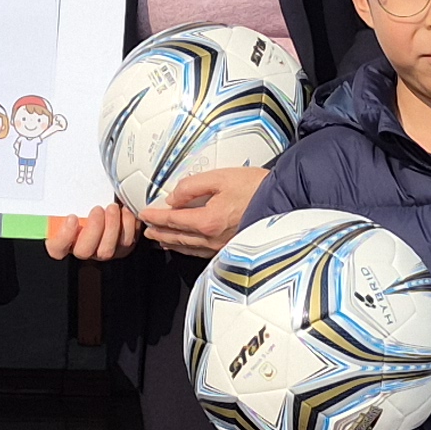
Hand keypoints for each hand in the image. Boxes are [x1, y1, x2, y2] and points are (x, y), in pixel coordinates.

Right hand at [43, 200, 140, 263]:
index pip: (57, 248)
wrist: (106, 203)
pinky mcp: (121, 248)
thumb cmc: (85, 202)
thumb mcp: (72, 199)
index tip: (72, 217)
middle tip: (98, 209)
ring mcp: (102, 251)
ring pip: (107, 250)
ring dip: (111, 227)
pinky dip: (128, 226)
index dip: (64, 236)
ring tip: (113, 208)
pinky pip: (126, 242)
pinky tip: (125, 211)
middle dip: (93, 229)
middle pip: (84, 251)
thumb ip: (65, 198)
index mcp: (64, 240)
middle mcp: (83, 249)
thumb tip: (58, 183)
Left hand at [141, 162, 263, 259]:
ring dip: (171, 242)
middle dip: (159, 232)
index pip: (173, 220)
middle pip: (177, 237)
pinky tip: (186, 246)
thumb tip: (173, 198)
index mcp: (208, 220)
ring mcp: (222, 247)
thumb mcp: (220, 177)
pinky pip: (202, 252)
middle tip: (147, 229)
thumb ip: (192, 187)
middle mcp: (213, 238)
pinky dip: (188, 248)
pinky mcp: (231, 248)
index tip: (145, 213)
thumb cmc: (258, 188)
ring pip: (188, 247)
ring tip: (160, 239)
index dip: (155, 216)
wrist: (286, 202)